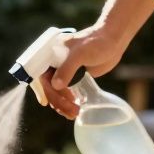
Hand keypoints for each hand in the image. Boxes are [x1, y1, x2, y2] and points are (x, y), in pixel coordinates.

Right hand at [38, 0, 153, 119]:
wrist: (113, 40)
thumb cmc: (96, 42)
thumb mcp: (80, 54)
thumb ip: (67, 68)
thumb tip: (55, 85)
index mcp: (50, 54)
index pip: (40, 75)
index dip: (40, 90)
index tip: (46, 102)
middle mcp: (54, 63)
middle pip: (48, 86)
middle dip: (57, 100)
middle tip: (71, 110)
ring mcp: (63, 71)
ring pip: (56, 91)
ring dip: (62, 104)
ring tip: (74, 113)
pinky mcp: (73, 77)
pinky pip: (65, 92)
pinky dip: (67, 101)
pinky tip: (73, 109)